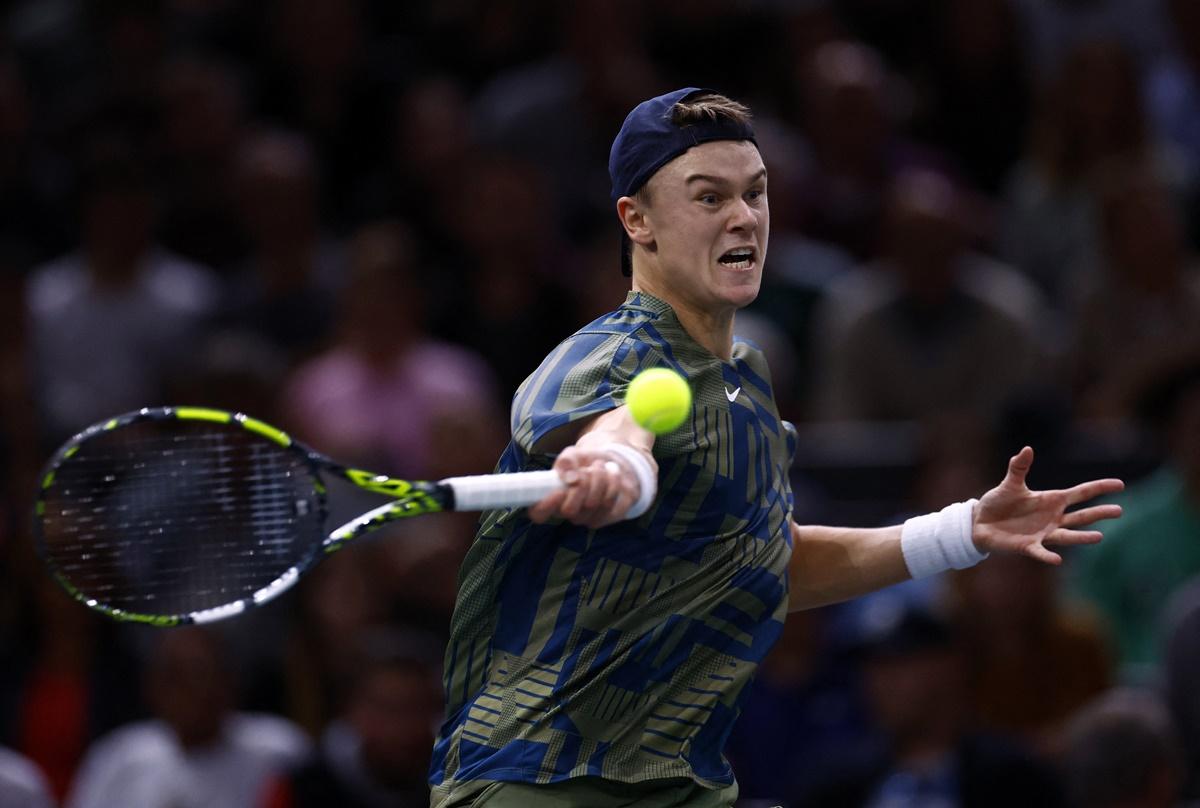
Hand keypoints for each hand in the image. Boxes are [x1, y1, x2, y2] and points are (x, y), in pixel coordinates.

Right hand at [527, 445, 649, 528]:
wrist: (610, 462)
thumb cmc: (584, 462)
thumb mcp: (572, 454)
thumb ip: (566, 462)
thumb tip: (568, 477)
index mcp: (552, 500)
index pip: (538, 514)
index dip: (546, 506)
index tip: (558, 491)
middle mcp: (570, 514)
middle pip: (570, 510)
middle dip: (580, 485)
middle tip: (586, 470)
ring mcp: (589, 518)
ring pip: (593, 506)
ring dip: (599, 479)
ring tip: (599, 466)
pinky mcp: (610, 517)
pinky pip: (612, 506)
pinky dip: (613, 484)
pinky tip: (612, 474)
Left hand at [973, 446, 1124, 563]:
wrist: (980, 522)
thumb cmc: (998, 501)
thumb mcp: (1010, 483)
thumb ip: (1019, 467)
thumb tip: (1027, 449)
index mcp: (1051, 500)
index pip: (1080, 493)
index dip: (1099, 488)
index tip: (1120, 484)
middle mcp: (1052, 518)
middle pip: (1081, 516)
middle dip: (1099, 513)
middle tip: (1119, 510)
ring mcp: (1043, 533)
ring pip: (1067, 535)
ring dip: (1082, 537)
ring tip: (1099, 537)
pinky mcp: (1028, 546)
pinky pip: (1040, 552)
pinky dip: (1047, 556)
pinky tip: (1058, 559)